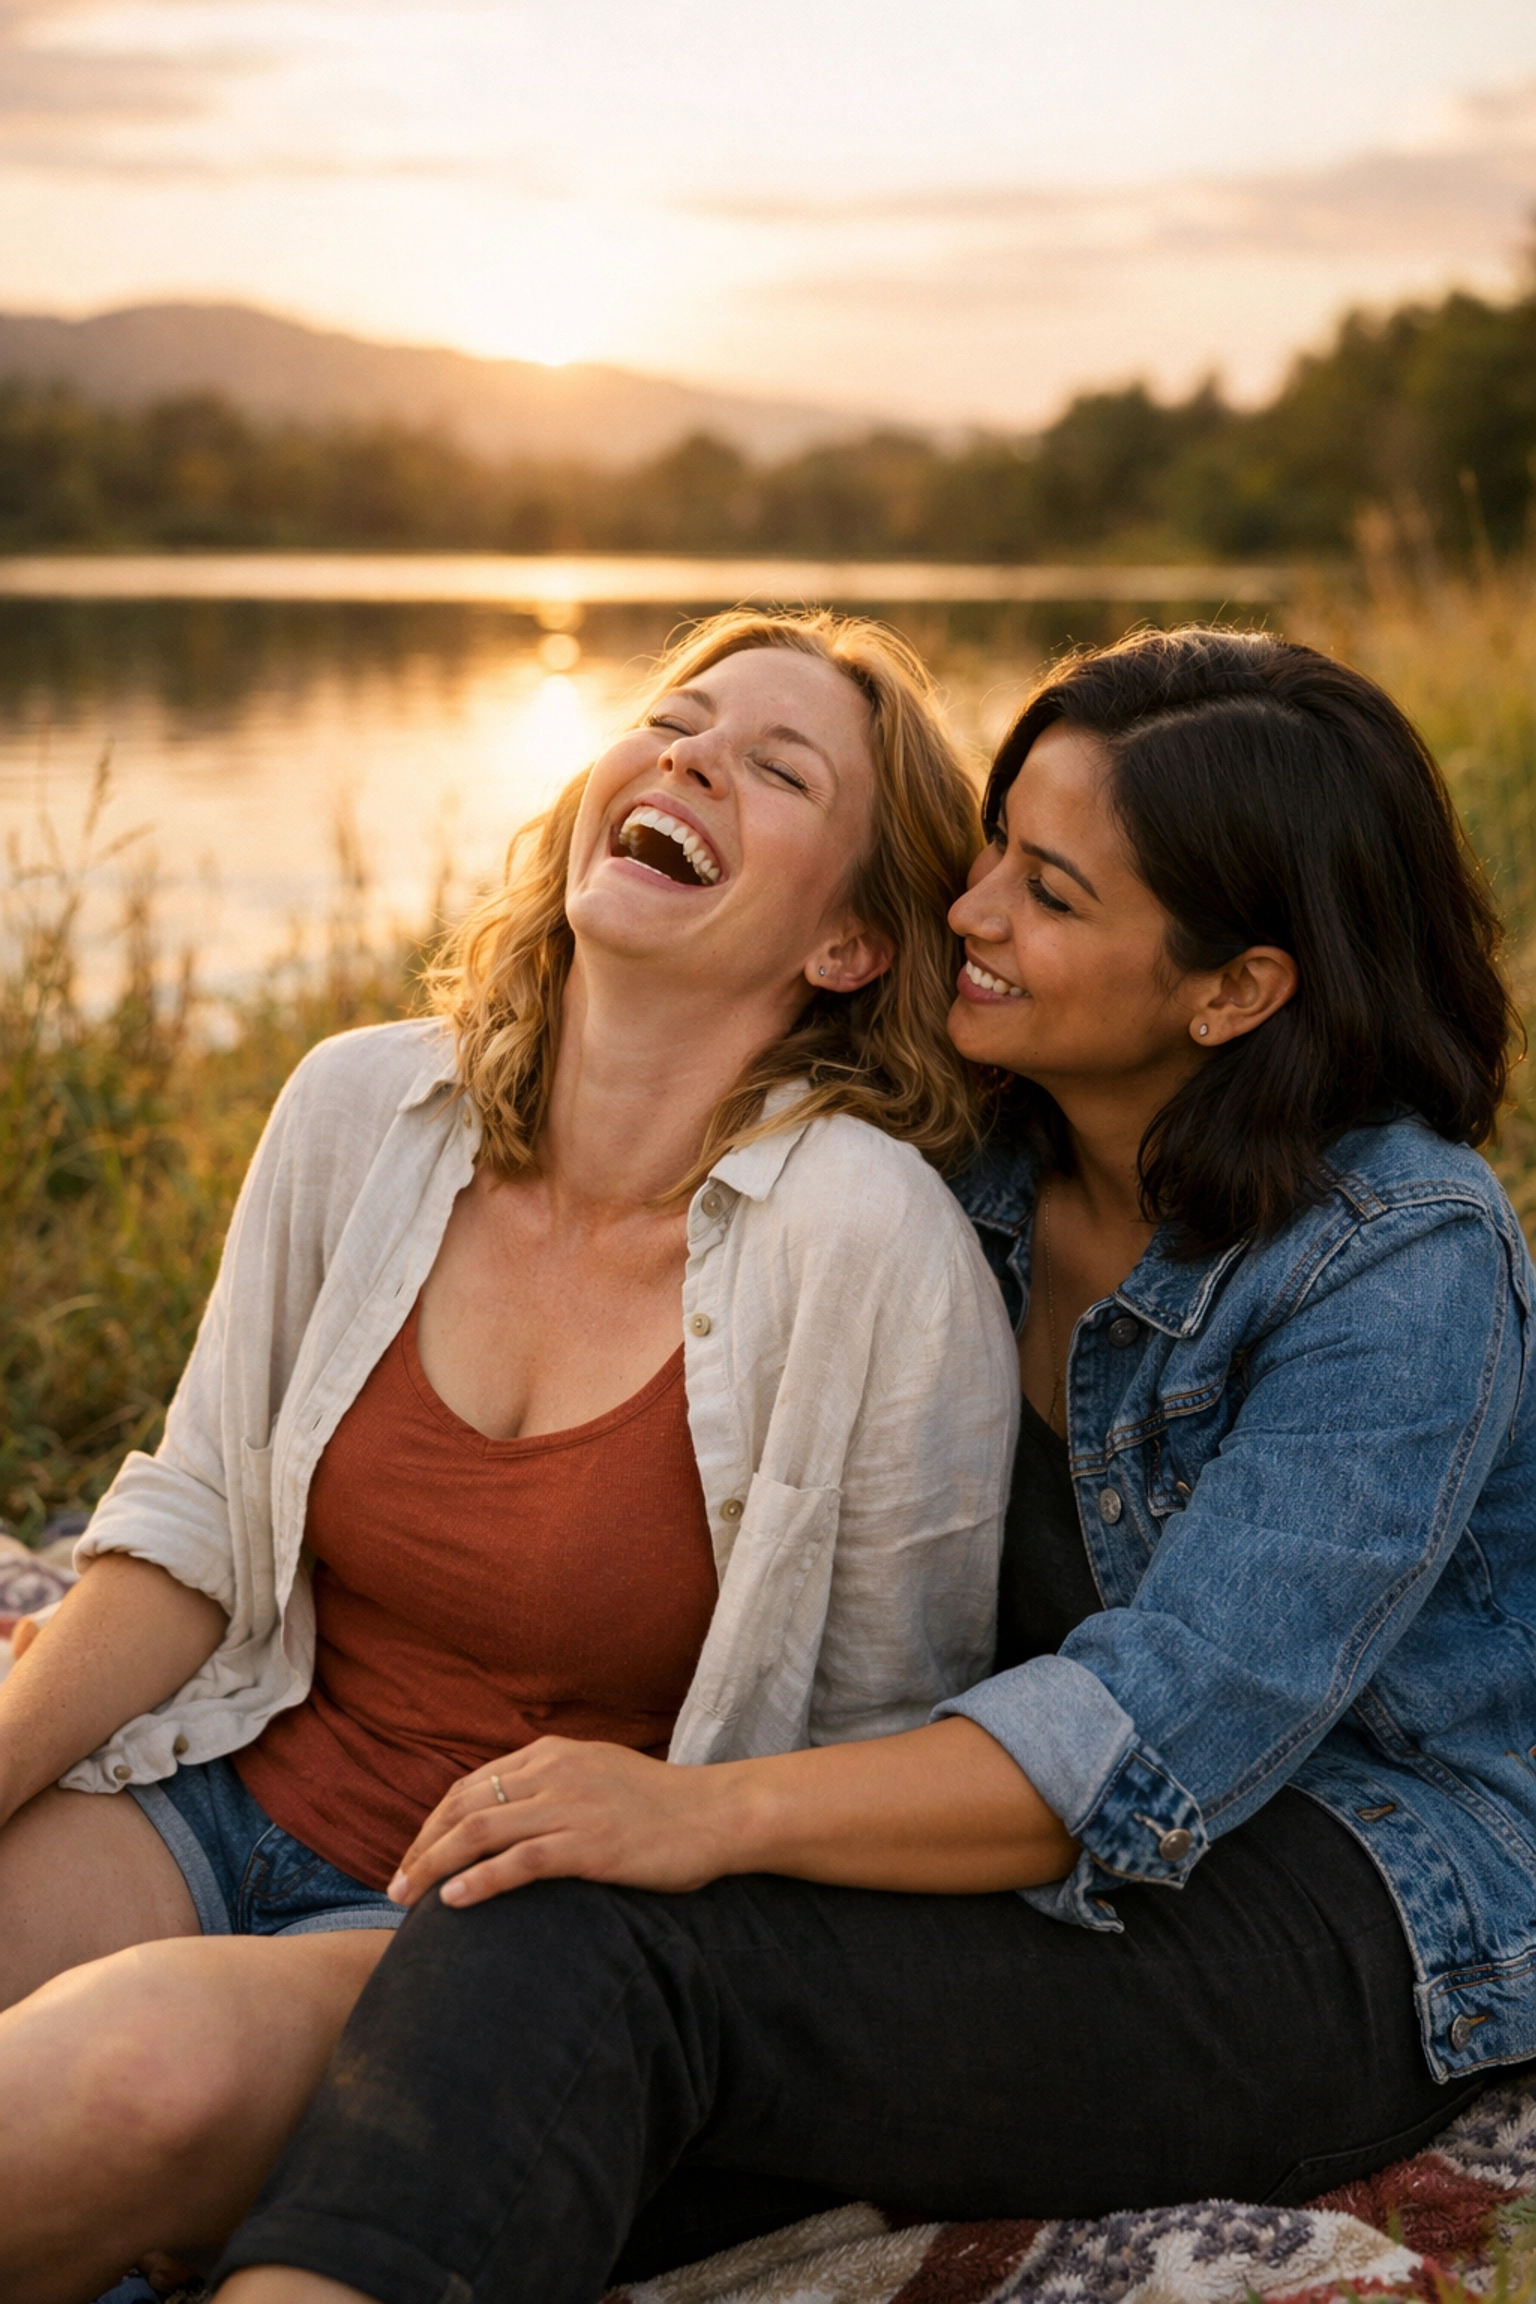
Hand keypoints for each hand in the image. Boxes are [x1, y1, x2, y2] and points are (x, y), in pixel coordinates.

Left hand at [387, 1738, 743, 1910]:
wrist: (715, 1816)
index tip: (414, 1856)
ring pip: (481, 1831)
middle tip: (395, 1885)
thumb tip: (507, 1812)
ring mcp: (571, 1807)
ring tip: (406, 1899)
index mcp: (552, 1754)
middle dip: (422, 1846)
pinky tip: (452, 1900)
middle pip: (465, 1806)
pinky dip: (479, 1880)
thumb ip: (552, 1784)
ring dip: (434, 1865)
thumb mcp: (597, 1774)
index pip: (472, 1785)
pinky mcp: (590, 1844)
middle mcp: (555, 1772)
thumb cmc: (659, 1805)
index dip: (434, 1823)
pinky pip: (520, 1860)